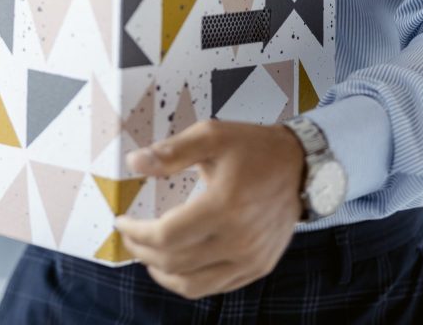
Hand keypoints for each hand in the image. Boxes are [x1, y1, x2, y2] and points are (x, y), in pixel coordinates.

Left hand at [114, 119, 303, 298]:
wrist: (301, 166)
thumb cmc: (254, 148)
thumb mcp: (212, 135)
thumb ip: (171, 151)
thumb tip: (134, 162)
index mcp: (224, 206)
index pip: (165, 236)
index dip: (136, 233)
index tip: (121, 221)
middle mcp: (238, 240)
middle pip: (173, 262)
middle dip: (142, 251)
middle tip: (129, 236)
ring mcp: (251, 258)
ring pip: (192, 285)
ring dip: (161, 273)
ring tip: (147, 254)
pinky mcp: (259, 267)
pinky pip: (214, 286)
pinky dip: (188, 281)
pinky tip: (177, 263)